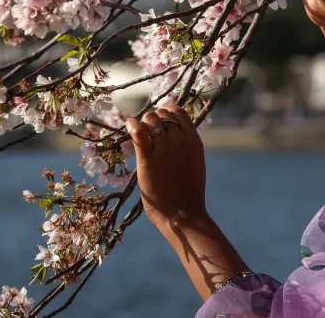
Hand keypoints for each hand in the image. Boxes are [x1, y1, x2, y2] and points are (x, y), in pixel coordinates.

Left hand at [126, 104, 207, 231]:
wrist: (183, 215)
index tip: (161, 116)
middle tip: (148, 128)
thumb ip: (186, 145)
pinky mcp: (148, 160)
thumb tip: (176, 133)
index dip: (168, 109)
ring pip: (150, 121)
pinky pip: (139, 134)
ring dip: (143, 122)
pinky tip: (129, 124)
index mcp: (194, 141)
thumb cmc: (188, 192)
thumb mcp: (195, 162)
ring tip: (140, 132)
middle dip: (153, 117)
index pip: (179, 112)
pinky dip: (132, 125)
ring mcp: (164, 150)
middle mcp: (180, 142)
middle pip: (162, 115)